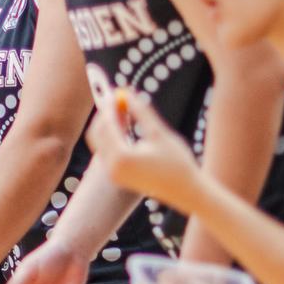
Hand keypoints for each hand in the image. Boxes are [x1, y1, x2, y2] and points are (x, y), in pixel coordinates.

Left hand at [84, 90, 201, 210]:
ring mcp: (112, 174)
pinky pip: (107, 151)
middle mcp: (112, 168)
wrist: (187, 192)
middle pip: (97, 134)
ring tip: (122, 109)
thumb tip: (127, 93)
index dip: (109, 106)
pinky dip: (112, 136)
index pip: (106, 125)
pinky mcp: (117, 177)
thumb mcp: (159, 134)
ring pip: (100, 142)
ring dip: (108, 125)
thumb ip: (141, 112)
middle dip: (105, 115)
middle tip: (116, 99)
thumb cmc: (178, 164)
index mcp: (121, 158)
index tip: (115, 91)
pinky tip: (124, 124)